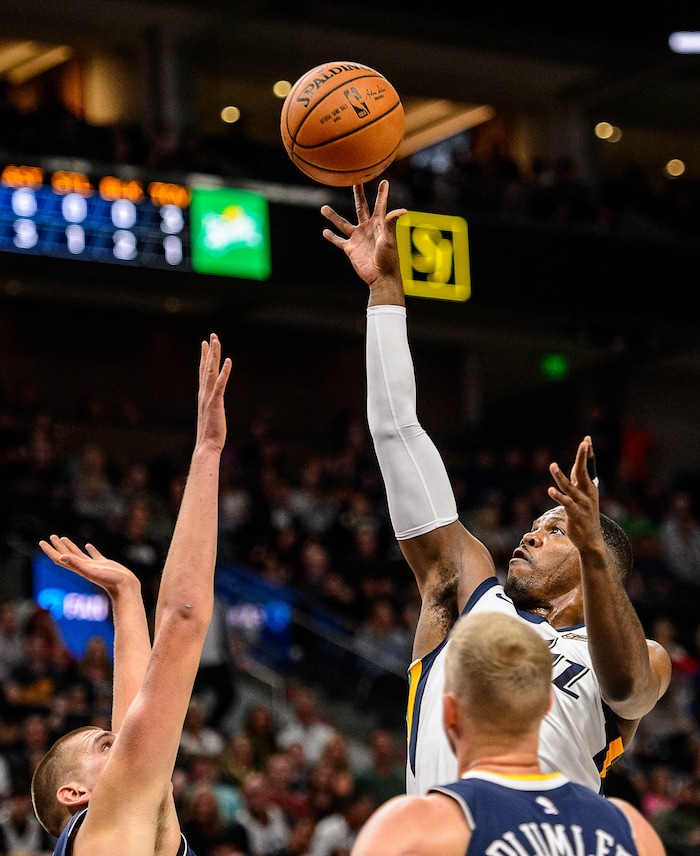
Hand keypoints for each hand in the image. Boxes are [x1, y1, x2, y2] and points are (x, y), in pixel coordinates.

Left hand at [39, 535, 138, 597]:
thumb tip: (61, 557)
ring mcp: (94, 565)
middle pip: (67, 555)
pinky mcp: (104, 564)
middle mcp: (83, 567)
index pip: (60, 558)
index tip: (42, 542)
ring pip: (78, 554)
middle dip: (58, 546)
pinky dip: (90, 550)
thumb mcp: (91, 571)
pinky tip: (88, 545)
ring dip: (70, 546)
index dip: (50, 550)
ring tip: (63, 538)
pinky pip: (94, 555)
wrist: (125, 587)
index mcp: (78, 568)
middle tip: (51, 536)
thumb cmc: (110, 580)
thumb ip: (77, 564)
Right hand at [195, 333, 231, 452]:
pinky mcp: (215, 403)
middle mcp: (204, 394)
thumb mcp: (211, 418)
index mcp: (203, 396)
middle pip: (206, 368)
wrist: (206, 447)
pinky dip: (224, 372)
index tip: (205, 344)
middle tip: (211, 336)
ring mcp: (209, 398)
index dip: (204, 357)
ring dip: (214, 355)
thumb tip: (212, 408)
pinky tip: (228, 361)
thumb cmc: (209, 435)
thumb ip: (211, 409)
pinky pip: (220, 384)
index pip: (203, 372)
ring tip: (216, 341)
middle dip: (209, 351)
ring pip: (211, 372)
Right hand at [321, 181, 406, 286]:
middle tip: (355, 181)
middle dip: (358, 194)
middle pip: (361, 207)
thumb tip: (402, 210)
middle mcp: (368, 228)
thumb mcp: (390, 239)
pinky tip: (324, 231)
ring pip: (343, 223)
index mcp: (379, 224)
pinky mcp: (351, 248)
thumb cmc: (389, 258)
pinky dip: (331, 237)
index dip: (382, 193)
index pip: (380, 205)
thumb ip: (390, 223)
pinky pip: (339, 241)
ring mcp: (358, 237)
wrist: (381, 276)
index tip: (384, 181)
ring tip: (323, 208)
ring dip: (333, 216)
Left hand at [547, 436, 600, 550]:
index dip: (588, 454)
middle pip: (584, 472)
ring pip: (570, 486)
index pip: (589, 468)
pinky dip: (558, 496)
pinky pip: (566, 503)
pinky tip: (550, 490)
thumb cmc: (585, 518)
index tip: (587, 439)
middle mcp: (587, 494)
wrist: (591, 542)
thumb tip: (578, 470)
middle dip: (583, 457)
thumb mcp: (584, 499)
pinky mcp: (575, 514)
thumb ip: (580, 484)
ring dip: (560, 476)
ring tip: (552, 465)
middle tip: (584, 443)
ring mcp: (582, 504)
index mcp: (589, 489)